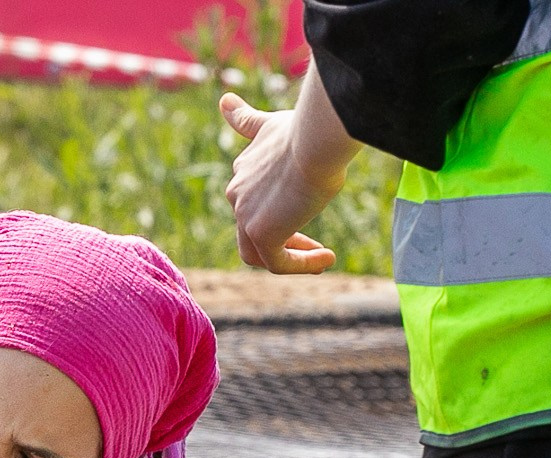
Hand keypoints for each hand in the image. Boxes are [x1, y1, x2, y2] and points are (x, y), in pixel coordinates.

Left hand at [218, 68, 359, 274]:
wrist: (315, 138)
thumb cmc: (304, 129)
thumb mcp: (271, 122)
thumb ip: (246, 120)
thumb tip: (223, 99)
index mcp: (241, 172)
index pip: (252, 202)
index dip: (278, 213)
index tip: (307, 214)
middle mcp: (237, 194)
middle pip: (252, 230)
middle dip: (284, 239)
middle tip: (315, 245)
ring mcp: (246, 215)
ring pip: (259, 252)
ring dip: (291, 256)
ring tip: (321, 256)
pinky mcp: (262, 233)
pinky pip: (278, 263)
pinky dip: (302, 265)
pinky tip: (327, 258)